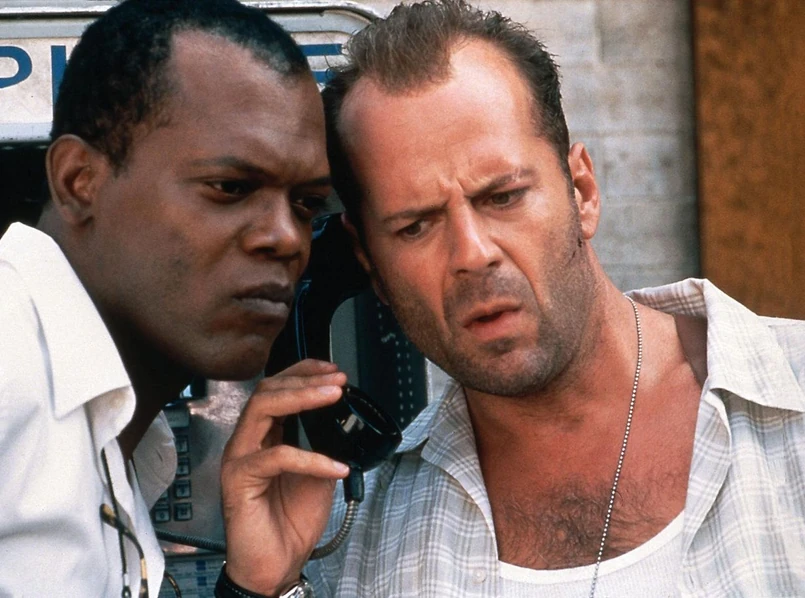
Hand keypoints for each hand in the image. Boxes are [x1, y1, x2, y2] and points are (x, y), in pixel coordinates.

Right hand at [220, 359, 349, 594]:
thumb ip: (325, 444)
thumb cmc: (291, 521)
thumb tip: (346, 419)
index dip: (303, 373)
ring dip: (303, 398)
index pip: (277, 388)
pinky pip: (277, 456)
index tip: (333, 370)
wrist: (277, 564)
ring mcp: (239, 457)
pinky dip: (311, 458)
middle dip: (305, 379)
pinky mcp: (238, 479)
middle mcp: (247, 441)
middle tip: (338, 380)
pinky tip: (336, 465)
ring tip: (334, 397)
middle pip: (267, 390)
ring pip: (263, 409)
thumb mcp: (319, 473)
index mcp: (265, 436)